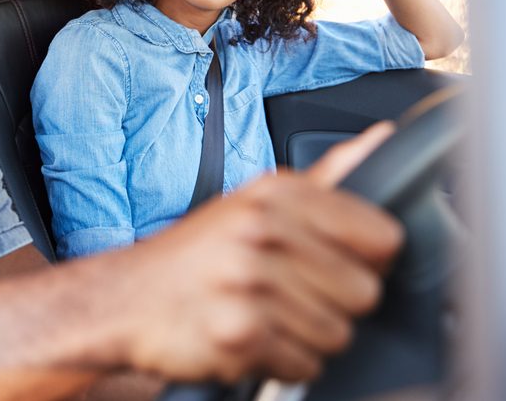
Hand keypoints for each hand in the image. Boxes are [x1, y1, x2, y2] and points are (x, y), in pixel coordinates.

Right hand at [112, 124, 401, 383]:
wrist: (123, 299)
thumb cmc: (196, 255)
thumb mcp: (255, 202)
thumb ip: (326, 177)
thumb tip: (382, 139)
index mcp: (275, 193)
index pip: (382, 236)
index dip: (364, 258)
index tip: (331, 260)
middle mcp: (261, 230)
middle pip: (364, 292)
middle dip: (332, 303)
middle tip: (287, 292)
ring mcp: (249, 282)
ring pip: (336, 334)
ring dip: (304, 336)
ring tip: (263, 314)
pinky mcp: (238, 333)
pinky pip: (303, 365)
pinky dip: (281, 361)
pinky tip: (248, 336)